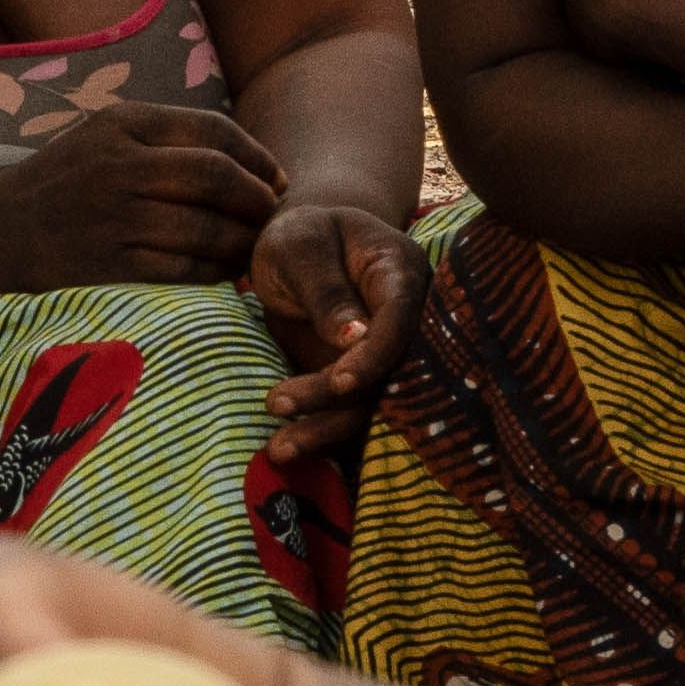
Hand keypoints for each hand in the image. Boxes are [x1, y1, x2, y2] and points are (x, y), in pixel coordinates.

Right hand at [0, 100, 283, 295]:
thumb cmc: (67, 179)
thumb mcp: (106, 133)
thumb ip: (169, 135)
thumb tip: (251, 159)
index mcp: (123, 123)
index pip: (214, 131)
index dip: (257, 156)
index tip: (274, 178)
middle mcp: (118, 164)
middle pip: (216, 177)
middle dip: (258, 199)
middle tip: (272, 214)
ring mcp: (113, 216)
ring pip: (205, 227)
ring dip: (242, 240)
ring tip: (253, 246)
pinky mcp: (108, 264)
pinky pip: (183, 269)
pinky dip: (214, 272)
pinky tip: (224, 271)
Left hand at [243, 197, 420, 466]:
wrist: (300, 249)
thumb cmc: (302, 236)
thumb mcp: (299, 246)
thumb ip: (324, 288)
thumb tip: (353, 337)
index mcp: (400, 272)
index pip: (399, 318)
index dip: (375, 354)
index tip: (339, 381)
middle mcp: (407, 320)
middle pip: (391, 371)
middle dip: (340, 401)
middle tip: (279, 406)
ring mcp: (387, 355)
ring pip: (371, 402)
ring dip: (325, 429)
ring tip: (277, 448)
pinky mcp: (364, 380)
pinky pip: (351, 413)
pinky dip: (320, 434)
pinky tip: (284, 450)